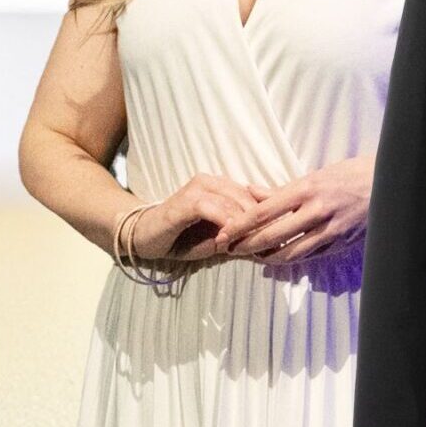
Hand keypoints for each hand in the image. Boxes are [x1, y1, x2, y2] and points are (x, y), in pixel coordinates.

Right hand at [130, 173, 267, 262]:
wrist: (146, 238)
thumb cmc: (184, 239)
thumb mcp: (220, 238)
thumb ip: (243, 235)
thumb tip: (273, 241)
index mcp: (223, 187)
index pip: (256, 194)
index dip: (270, 214)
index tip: (279, 234)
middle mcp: (212, 182)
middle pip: (249, 197)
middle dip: (260, 221)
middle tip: (265, 244)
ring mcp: (197, 189)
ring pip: (233, 201)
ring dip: (243, 224)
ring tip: (248, 244)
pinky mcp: (184, 201)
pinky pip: (211, 208)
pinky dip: (223, 223)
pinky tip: (226, 240)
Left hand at [224, 154, 373, 262]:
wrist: (390, 184)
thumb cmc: (349, 174)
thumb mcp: (315, 175)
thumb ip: (282, 190)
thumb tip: (250, 192)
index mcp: (307, 188)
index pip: (264, 211)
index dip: (240, 225)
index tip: (223, 233)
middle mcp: (317, 210)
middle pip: (272, 235)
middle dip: (246, 245)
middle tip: (228, 249)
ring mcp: (330, 230)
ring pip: (290, 252)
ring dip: (266, 257)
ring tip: (251, 257)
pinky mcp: (341, 244)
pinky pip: (310, 256)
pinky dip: (291, 259)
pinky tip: (278, 259)